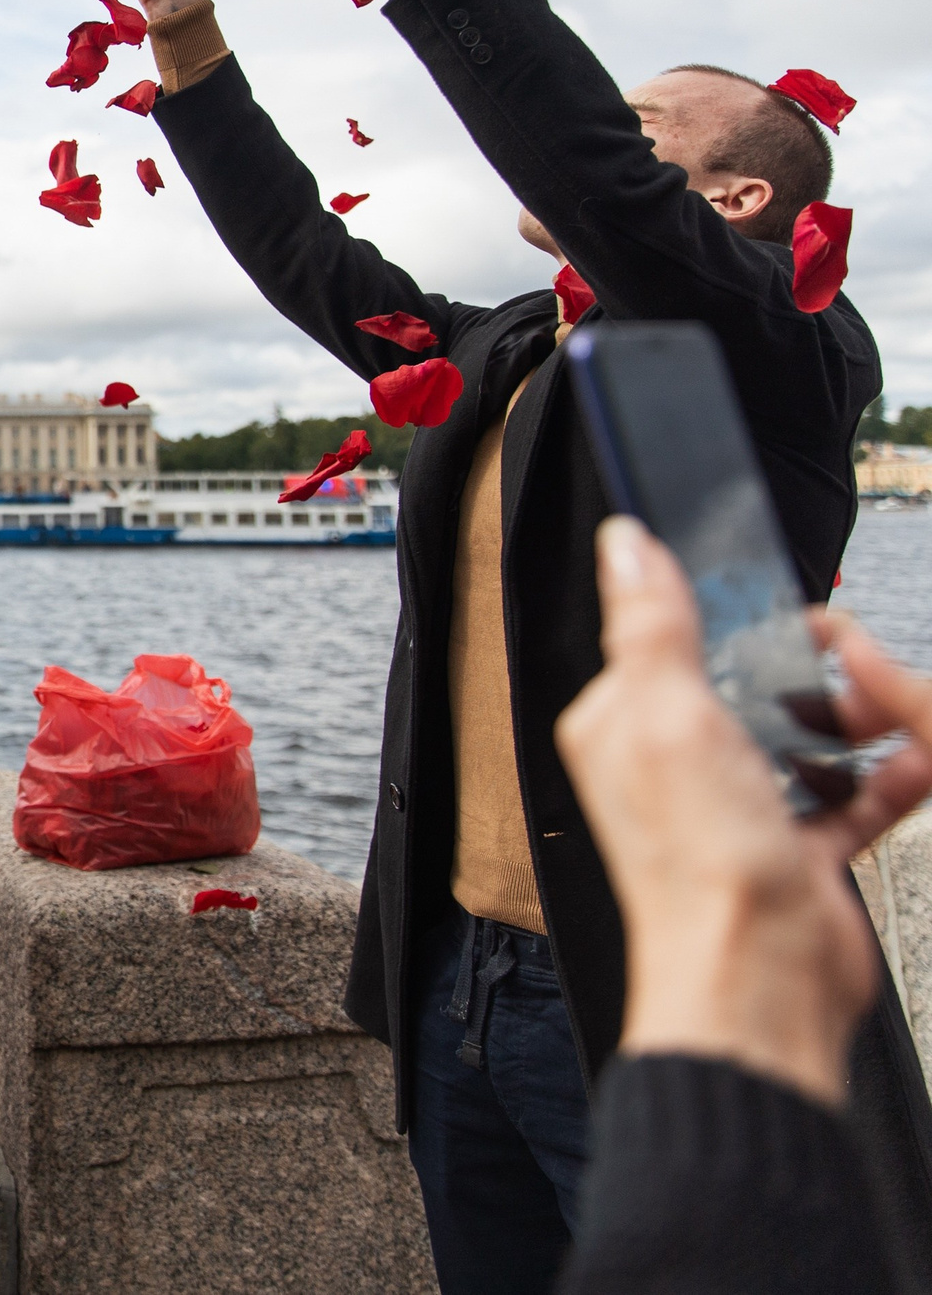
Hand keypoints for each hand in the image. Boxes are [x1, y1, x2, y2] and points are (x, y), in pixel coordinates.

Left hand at [557, 517, 931, 1106]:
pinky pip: (848, 796)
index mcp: (623, 726)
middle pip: (748, 683)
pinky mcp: (793, 848)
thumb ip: (652, 627)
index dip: (726, 614)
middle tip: (848, 653)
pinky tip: (916, 762)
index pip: (666, 641)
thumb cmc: (699, 863)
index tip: (780, 598)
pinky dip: (886, 779)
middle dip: (806, 667)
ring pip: (804, 735)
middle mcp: (672, 763)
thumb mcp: (671, 717)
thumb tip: (627, 546)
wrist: (762, 978)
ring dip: (857, 720)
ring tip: (893, 706)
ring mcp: (735, 807)